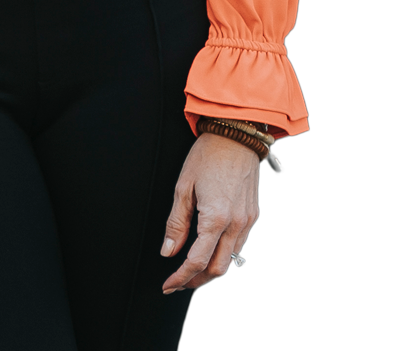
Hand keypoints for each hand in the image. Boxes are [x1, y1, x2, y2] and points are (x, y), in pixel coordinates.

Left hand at [161, 132, 258, 293]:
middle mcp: (235, 224)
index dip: (180, 277)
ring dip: (210, 269)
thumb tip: (168, 252)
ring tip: (190, 268)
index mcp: (216, 218)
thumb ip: (176, 223)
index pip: (197, 261)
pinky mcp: (251, 214)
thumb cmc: (206, 156)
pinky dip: (222, 253)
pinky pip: (238, 243)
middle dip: (196, 280)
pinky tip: (209, 248)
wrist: (236, 134)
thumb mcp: (183, 187)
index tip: (167, 285)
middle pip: (217, 268)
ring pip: (230, 258)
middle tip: (177, 283)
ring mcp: (247, 221)